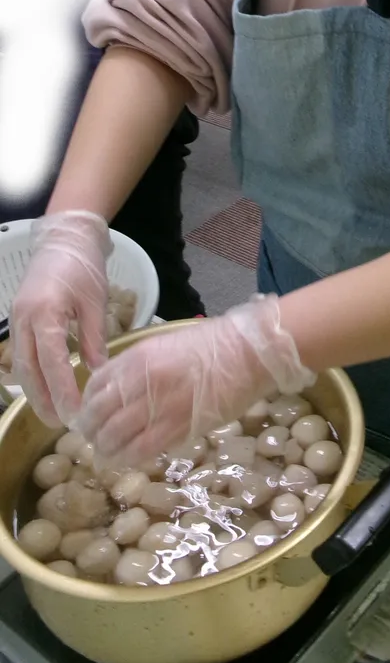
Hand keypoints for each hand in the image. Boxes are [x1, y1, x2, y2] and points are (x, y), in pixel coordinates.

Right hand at [10, 211, 111, 427]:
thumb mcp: (95, 302)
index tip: (74, 414)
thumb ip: (95, 339)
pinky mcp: (18, 320)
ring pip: (20, 366)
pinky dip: (32, 374)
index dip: (62, 391)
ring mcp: (17, 320)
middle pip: (28, 370)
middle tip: (60, 424)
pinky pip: (20, 354)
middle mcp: (24, 320)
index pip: (51, 362)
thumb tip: (99, 374)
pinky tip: (44, 388)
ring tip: (52, 413)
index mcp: (44, 313)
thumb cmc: (84, 266)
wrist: (65, 238)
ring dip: (35, 391)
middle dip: (42, 400)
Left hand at [77, 295, 314, 464]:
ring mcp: (161, 406)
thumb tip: (114, 391)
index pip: (96, 385)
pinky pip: (142, 450)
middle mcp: (144, 382)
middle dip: (90, 431)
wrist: (249, 354)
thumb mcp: (164, 344)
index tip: (87, 413)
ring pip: (116, 437)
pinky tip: (125, 459)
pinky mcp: (180, 428)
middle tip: (93, 438)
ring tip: (106, 453)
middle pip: (99, 415)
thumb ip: (137, 366)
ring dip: (106, 449)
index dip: (86, 404)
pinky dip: (128, 458)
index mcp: (139, 357)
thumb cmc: (210, 345)